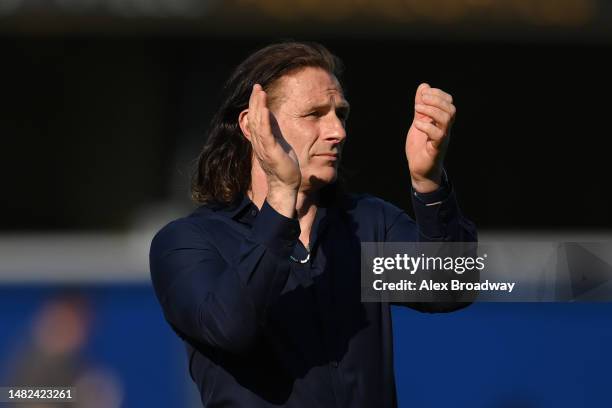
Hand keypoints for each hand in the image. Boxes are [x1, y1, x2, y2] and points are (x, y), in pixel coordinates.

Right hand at [241, 84, 299, 216]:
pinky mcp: (270, 152)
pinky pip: (265, 134)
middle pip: (254, 118)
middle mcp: (259, 143)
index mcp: (261, 141)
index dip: (256, 104)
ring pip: (258, 123)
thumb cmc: (284, 167)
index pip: (256, 119)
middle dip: (255, 101)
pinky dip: (264, 121)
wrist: (285, 185)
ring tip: (259, 92)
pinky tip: (265, 110)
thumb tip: (273, 117)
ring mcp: (263, 147)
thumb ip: (274, 132)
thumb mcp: (279, 145)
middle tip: (256, 86)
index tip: (258, 91)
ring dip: (258, 107)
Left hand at [406, 83, 455, 192]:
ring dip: (431, 110)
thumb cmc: (421, 147)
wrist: (419, 170)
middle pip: (451, 109)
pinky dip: (426, 126)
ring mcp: (442, 138)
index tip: (423, 93)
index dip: (438, 94)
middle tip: (421, 100)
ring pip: (447, 119)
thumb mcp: (419, 122)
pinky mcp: (436, 149)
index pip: (448, 102)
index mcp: (442, 121)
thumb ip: (421, 107)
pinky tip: (416, 125)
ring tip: (417, 109)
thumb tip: (424, 86)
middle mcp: (445, 129)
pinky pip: (438, 135)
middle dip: (436, 100)